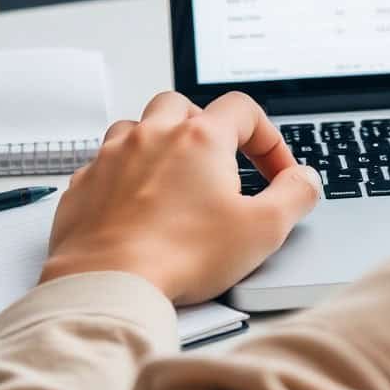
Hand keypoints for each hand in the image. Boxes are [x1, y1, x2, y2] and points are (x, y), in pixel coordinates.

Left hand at [40, 92, 321, 303]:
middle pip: (185, 105)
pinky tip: (137, 204)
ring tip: (175, 177)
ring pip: (139, 126)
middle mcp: (154, 135)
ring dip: (160, 142)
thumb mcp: (263, 230)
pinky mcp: (84, 185)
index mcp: (201, 138)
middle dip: (207, 127)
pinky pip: (105, 162)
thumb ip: (295, 195)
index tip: (275, 173)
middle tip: (220, 163)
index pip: (244, 110)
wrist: (108, 285)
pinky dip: (124, 174)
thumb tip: (305, 179)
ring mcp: (113, 157)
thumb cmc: (180, 257)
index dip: (268, 139)